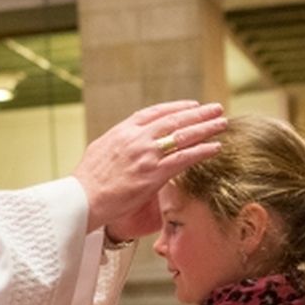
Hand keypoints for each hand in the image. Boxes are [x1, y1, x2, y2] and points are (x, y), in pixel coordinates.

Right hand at [73, 100, 226, 235]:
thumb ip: (119, 142)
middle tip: (216, 108)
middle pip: (174, 120)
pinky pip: (184, 159)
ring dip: (205, 128)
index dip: (176, 108)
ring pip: (183, 136)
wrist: (82, 198)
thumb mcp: (100, 149)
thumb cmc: (87, 180)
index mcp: (122, 131)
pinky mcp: (154, 174)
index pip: (154, 113)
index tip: (191, 106)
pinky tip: (215, 147)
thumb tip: (127, 142)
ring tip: (222, 123)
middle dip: (198, 114)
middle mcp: (136, 138)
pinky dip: (202, 151)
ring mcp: (146, 155)